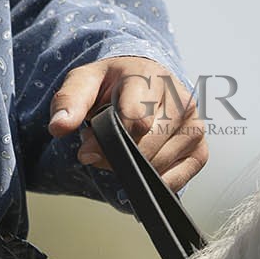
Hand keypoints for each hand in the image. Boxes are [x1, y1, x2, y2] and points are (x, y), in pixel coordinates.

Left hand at [48, 55, 208, 191]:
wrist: (142, 82)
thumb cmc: (112, 85)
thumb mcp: (84, 82)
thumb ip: (69, 101)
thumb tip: (59, 126)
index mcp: (151, 77)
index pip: (137, 118)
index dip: (107, 141)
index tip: (87, 149)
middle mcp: (180, 99)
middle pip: (148, 145)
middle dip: (118, 157)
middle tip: (101, 150)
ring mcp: (194, 125)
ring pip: (161, 164)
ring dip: (134, 168)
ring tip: (122, 150)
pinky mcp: (200, 149)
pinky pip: (179, 178)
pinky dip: (154, 181)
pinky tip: (140, 169)